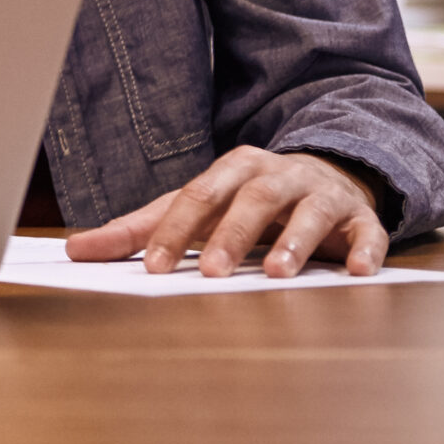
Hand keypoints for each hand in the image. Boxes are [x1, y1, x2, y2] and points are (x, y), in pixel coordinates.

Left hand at [66, 147, 389, 277]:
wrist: (326, 176)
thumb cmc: (248, 200)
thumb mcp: (195, 209)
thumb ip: (140, 229)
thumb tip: (76, 250)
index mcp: (232, 170)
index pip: (196, 196)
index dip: (174, 230)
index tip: (152, 266)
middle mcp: (277, 175)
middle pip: (251, 199)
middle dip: (230, 235)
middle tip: (210, 273)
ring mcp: (321, 194)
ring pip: (308, 212)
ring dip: (294, 241)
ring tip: (278, 273)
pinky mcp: (360, 217)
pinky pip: (367, 231)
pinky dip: (364, 250)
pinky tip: (359, 272)